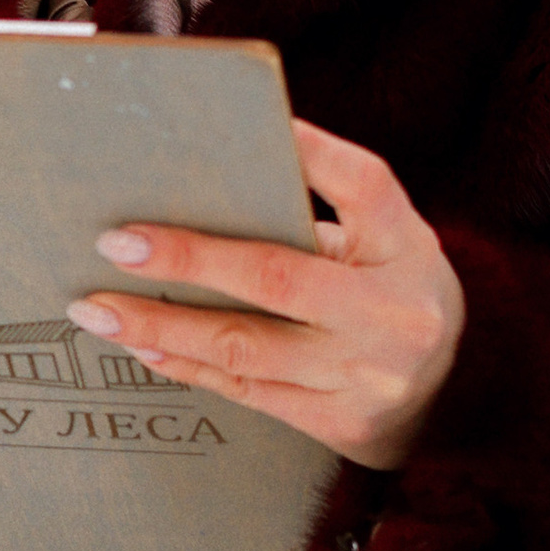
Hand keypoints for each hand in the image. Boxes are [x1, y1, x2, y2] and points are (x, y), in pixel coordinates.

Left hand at [64, 119, 464, 474]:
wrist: (453, 398)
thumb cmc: (390, 293)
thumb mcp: (383, 242)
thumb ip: (317, 213)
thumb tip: (204, 177)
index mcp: (405, 244)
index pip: (362, 184)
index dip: (308, 151)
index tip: (249, 127)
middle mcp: (392, 310)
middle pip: (277, 276)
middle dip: (188, 259)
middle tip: (114, 242)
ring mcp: (366, 374)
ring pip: (245, 346)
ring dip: (161, 325)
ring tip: (96, 308)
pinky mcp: (340, 422)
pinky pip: (247, 392)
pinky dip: (187, 365)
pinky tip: (140, 346)